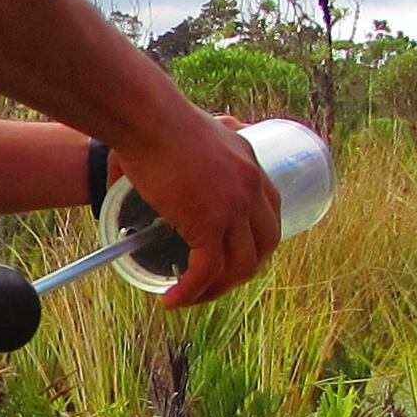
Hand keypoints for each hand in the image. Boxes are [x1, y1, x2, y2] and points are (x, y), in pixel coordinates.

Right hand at [116, 106, 281, 307]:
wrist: (146, 117)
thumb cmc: (153, 120)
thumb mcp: (188, 133)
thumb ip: (184, 152)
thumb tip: (149, 170)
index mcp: (249, 163)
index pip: (270, 214)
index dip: (255, 242)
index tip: (233, 254)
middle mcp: (250, 186)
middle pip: (263, 246)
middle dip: (239, 272)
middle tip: (211, 281)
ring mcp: (234, 207)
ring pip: (238, 267)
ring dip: (214, 289)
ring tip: (189, 295)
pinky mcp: (209, 223)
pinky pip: (206, 271)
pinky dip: (191, 291)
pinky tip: (172, 298)